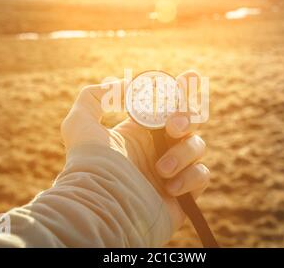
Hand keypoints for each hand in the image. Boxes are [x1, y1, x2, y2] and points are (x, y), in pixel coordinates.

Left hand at [60, 71, 209, 230]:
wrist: (101, 207)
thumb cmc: (89, 165)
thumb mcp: (80, 123)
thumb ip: (96, 95)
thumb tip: (125, 86)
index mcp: (140, 131)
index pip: (166, 105)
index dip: (181, 90)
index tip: (189, 77)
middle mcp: (158, 148)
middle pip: (189, 121)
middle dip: (187, 117)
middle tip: (173, 126)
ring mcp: (172, 170)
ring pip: (197, 146)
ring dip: (181, 153)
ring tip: (160, 170)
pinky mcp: (184, 193)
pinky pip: (202, 174)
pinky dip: (189, 177)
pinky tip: (168, 187)